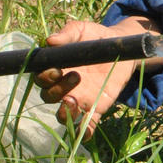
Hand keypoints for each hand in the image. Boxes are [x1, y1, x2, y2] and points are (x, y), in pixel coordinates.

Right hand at [32, 17, 160, 139]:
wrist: (121, 47)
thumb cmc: (95, 37)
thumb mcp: (81, 30)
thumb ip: (67, 34)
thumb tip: (50, 41)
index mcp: (55, 68)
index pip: (41, 78)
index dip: (44, 76)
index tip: (56, 69)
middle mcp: (62, 87)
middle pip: (49, 97)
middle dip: (57, 90)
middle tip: (76, 76)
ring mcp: (78, 99)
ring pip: (63, 114)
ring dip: (65, 114)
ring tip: (74, 102)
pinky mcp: (95, 108)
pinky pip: (86, 125)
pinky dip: (85, 132)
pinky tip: (87, 132)